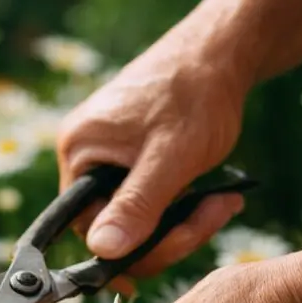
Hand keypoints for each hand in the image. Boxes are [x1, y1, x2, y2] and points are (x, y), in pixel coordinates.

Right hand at [57, 14, 250, 279]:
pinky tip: (215, 195)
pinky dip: (183, 205)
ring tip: (222, 202)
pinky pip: (149, 199)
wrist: (221, 50)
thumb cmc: (195, 94)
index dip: (132, 248)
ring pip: (139, 218)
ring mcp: (108, 155)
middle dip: (169, 234)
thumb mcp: (170, 158)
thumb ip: (136, 206)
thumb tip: (101, 251)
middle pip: (116, 228)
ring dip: (183, 221)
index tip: (179, 245)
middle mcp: (85, 155)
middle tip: (215, 214)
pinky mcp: (131, 156)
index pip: (90, 228)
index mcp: (79, 152)